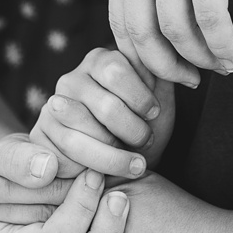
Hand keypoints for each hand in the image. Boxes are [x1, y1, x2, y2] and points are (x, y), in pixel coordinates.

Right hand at [32, 48, 175, 180]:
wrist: (115, 165)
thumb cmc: (140, 129)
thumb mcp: (157, 101)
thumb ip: (166, 81)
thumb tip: (189, 74)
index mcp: (99, 61)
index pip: (117, 70)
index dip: (141, 98)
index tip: (154, 113)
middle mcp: (71, 79)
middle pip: (105, 106)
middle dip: (134, 131)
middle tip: (145, 142)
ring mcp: (52, 106)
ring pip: (87, 131)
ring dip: (118, 155)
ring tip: (136, 162)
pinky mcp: (42, 134)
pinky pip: (70, 153)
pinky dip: (97, 166)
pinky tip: (111, 171)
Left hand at [110, 0, 232, 84]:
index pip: (119, 17)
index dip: (140, 54)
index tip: (165, 70)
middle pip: (140, 33)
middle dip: (164, 68)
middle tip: (189, 83)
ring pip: (176, 30)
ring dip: (199, 59)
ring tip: (220, 67)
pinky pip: (211, 17)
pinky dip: (221, 45)